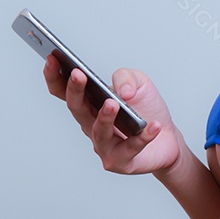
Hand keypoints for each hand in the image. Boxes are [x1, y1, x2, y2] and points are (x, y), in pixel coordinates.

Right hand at [44, 56, 181, 175]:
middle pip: (77, 109)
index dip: (54, 76)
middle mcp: (90, 125)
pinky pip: (132, 147)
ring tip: (113, 104)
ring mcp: (104, 146)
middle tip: (78, 75)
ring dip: (105, 117)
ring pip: (99, 132)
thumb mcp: (139, 83)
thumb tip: (123, 91)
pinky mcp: (122, 161)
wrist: (168, 139)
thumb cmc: (146, 111)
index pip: (63, 91)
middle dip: (75, 91)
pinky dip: (143, 136)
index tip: (52, 57)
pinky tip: (152, 126)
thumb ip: (127, 77)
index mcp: (89, 105)